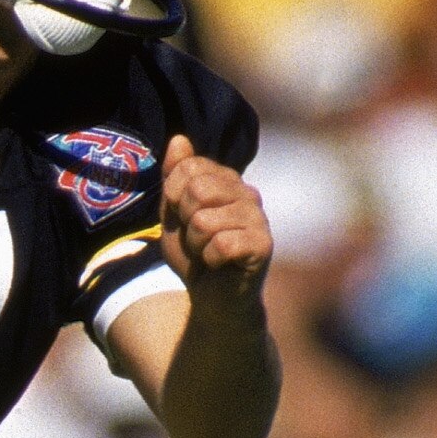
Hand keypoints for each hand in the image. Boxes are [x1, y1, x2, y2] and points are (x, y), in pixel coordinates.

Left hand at [157, 135, 271, 289]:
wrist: (210, 298)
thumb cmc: (193, 255)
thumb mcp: (173, 214)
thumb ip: (174, 177)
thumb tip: (178, 139)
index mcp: (226, 180)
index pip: (189, 166)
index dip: (173, 196)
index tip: (182, 217)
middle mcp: (246, 192)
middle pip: (198, 189)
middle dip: (185, 220)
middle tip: (197, 237)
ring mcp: (258, 217)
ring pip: (204, 220)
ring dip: (196, 244)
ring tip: (208, 251)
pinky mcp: (263, 245)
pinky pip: (221, 244)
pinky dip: (209, 260)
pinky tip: (219, 264)